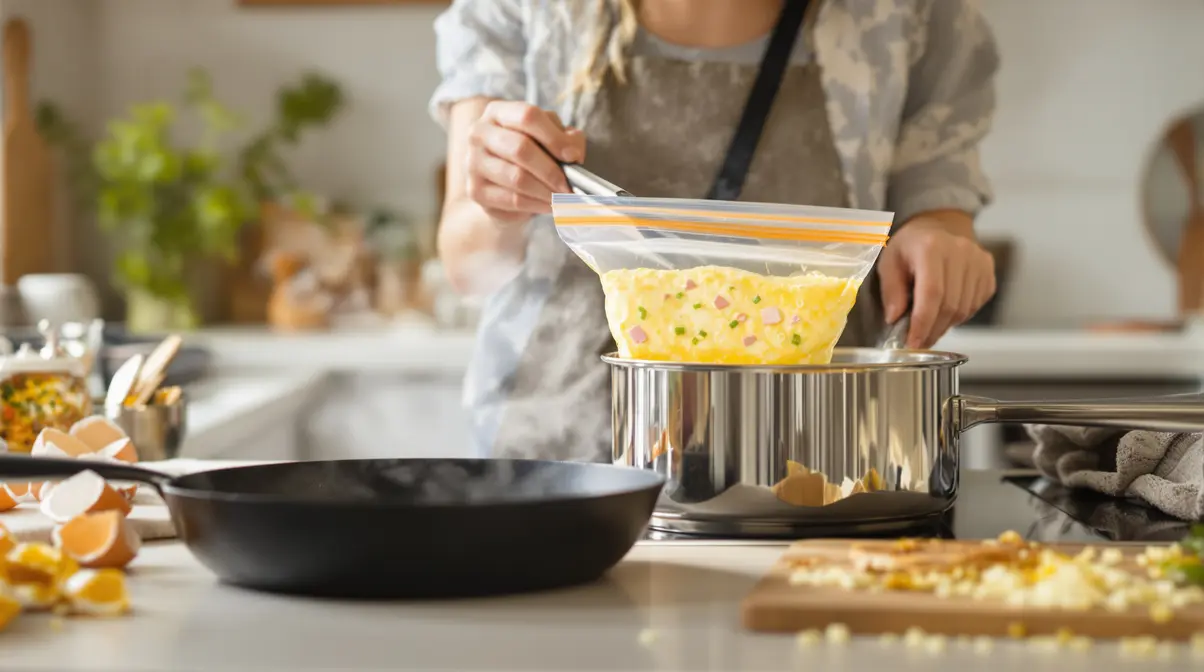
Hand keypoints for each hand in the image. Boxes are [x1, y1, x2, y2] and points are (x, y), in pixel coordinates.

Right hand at [465, 101, 586, 222]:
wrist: (503, 184)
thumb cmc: (530, 154)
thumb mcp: (550, 136)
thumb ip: (565, 138)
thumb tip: (573, 153)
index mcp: (498, 112)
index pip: (527, 116)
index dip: (555, 137)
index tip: (574, 156)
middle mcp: (479, 133)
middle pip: (521, 148)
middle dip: (552, 170)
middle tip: (570, 185)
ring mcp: (473, 163)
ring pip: (517, 178)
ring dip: (547, 191)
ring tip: (563, 197)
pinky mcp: (476, 190)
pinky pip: (513, 200)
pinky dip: (538, 204)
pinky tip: (550, 205)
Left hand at [877, 213, 995, 348]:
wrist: (940, 226)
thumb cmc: (911, 246)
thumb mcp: (889, 262)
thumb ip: (891, 290)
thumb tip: (895, 318)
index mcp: (932, 247)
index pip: (932, 293)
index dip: (923, 322)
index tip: (913, 342)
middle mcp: (961, 252)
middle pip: (950, 305)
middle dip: (933, 330)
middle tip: (919, 342)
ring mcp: (979, 261)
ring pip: (965, 309)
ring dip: (945, 326)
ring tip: (929, 328)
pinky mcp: (989, 271)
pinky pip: (976, 305)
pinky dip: (959, 316)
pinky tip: (945, 312)